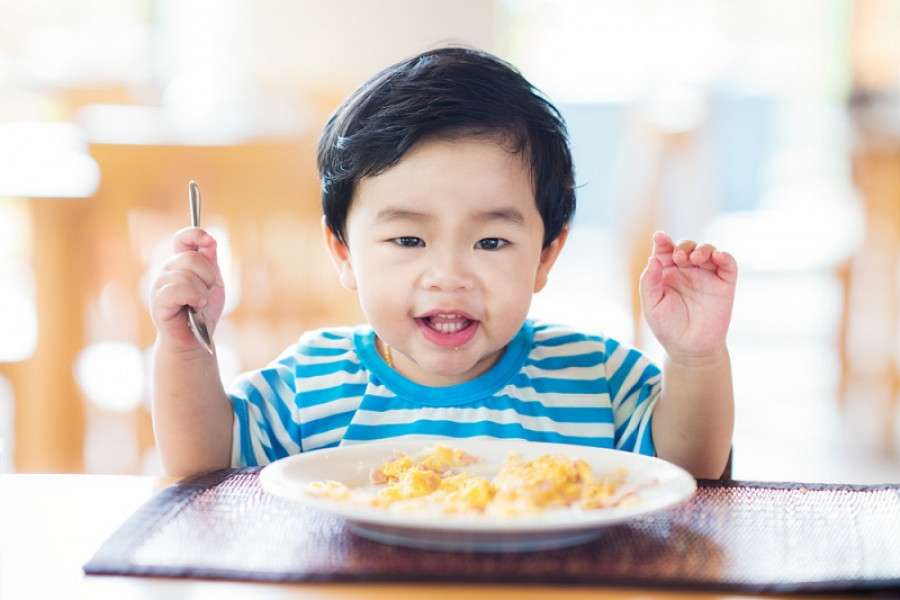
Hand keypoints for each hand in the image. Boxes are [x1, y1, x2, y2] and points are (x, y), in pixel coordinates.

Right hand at [150, 227, 225, 351]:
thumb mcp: (213, 282)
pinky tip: (196, 306)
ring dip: (202, 292)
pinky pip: (177, 290)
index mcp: (180, 263)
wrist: (197, 338)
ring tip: (200, 304)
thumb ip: (210, 260)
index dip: (194, 235)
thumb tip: (209, 238)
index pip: (182, 238)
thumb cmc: (203, 311)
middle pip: (191, 257)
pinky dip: (194, 297)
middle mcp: (167, 270)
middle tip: (208, 292)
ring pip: (185, 275)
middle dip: (208, 276)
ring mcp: (160, 285)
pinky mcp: (158, 302)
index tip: (209, 242)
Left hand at [639, 230, 736, 364]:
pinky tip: (718, 256)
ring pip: (708, 250)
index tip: (660, 238)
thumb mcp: (651, 306)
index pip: (664, 250)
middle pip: (687, 246)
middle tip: (679, 257)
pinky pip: (728, 264)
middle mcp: (687, 271)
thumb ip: (649, 282)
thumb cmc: (668, 328)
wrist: (690, 349)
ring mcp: (706, 276)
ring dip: (703, 248)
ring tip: (695, 258)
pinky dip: (725, 257)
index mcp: (667, 273)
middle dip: (683, 246)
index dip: (662, 241)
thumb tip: (653, 259)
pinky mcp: (724, 284)